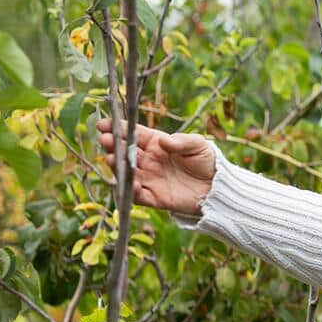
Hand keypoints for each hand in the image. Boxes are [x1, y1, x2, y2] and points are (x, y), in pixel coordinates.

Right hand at [96, 119, 214, 215]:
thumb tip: (163, 141)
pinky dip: (132, 191)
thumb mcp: (198, 145)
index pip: (133, 134)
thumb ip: (181, 142)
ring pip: (127, 173)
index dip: (118, 128)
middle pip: (126, 152)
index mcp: (156, 144)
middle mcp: (149, 161)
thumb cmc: (207, 161)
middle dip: (114, 146)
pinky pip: (138, 196)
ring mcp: (150, 179)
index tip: (103, 124)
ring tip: (113, 159)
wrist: (218, 187)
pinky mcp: (155, 197)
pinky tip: (131, 184)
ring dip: (118, 167)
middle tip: (106, 140)